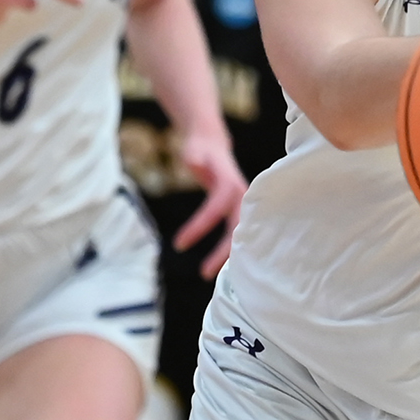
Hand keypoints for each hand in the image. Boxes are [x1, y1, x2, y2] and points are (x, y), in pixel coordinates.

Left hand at [172, 126, 248, 276]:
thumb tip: (192, 161)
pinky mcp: (236, 211)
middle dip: (221, 252)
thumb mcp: (194, 149)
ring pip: (237, 235)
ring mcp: (241, 205)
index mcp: (229, 184)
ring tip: (207, 274)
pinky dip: (226, 249)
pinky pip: (233, 233)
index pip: (215, 210)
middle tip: (203, 274)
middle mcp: (241, 197)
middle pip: (235, 230)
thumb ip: (194, 156)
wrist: (212, 144)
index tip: (178, 244)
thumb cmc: (200, 148)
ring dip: (225, 256)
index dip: (199, 227)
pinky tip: (216, 266)